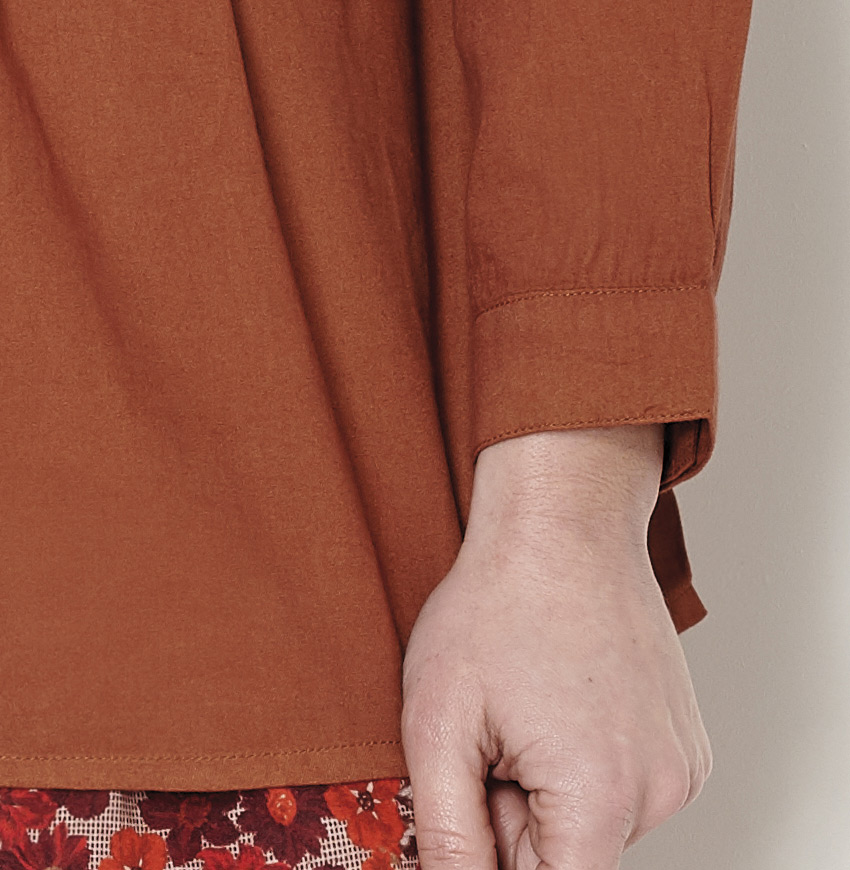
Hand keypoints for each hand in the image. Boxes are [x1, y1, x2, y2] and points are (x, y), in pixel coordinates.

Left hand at [400, 426, 711, 869]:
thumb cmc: (498, 604)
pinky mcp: (682, 737)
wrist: (562, 521)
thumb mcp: (440, 725)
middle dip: (513, 819)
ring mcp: (680, 761)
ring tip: (525, 708)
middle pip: (569, 857)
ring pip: (593, 820)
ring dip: (547, 790)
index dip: (495, 855)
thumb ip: (449, 836)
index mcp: (600, 797)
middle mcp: (661, 789)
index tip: (478, 800)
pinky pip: (622, 784)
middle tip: (488, 738)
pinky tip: (559, 699)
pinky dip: (581, 762)